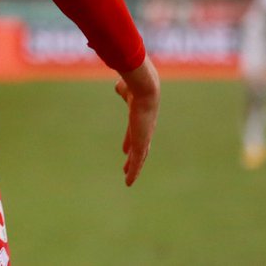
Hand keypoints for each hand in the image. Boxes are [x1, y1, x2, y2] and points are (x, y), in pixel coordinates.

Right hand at [115, 55, 159, 185]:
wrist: (145, 88)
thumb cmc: (135, 84)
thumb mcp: (126, 87)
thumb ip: (123, 89)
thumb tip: (120, 86)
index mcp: (140, 116)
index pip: (134, 132)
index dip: (129, 140)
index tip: (124, 148)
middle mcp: (145, 128)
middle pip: (140, 146)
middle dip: (134, 156)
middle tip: (128, 164)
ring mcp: (144, 137)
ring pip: (140, 157)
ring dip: (133, 167)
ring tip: (128, 177)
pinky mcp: (142, 144)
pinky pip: (138, 162)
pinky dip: (134, 173)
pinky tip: (129, 182)